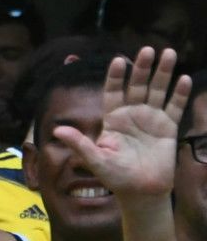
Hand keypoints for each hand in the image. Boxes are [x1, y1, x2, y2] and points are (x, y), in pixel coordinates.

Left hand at [52, 47, 190, 200]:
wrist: (141, 191)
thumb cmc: (115, 177)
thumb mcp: (96, 159)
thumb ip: (80, 143)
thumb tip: (58, 130)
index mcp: (113, 119)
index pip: (113, 92)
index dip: (115, 77)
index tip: (118, 60)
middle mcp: (132, 115)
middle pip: (137, 86)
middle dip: (142, 68)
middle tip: (147, 49)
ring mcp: (151, 119)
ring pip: (158, 91)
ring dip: (163, 73)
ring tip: (168, 53)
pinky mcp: (168, 127)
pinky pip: (174, 107)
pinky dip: (179, 94)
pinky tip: (183, 79)